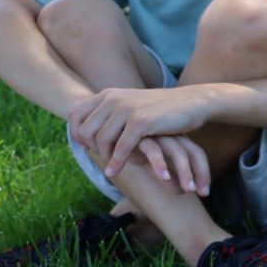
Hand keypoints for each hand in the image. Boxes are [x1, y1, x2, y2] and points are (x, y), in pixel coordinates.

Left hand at [69, 85, 227, 176]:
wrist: (191, 102)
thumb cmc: (162, 109)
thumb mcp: (133, 104)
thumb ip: (113, 111)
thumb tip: (92, 126)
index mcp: (108, 94)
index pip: (75, 114)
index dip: (75, 133)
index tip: (86, 147)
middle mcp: (113, 99)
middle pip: (86, 130)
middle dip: (92, 148)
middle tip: (103, 158)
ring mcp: (127, 109)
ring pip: (101, 140)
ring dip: (105, 157)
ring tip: (112, 166)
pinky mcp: (141, 122)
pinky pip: (121, 147)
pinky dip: (116, 162)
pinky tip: (114, 172)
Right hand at [132, 135, 211, 195]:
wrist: (108, 124)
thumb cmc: (133, 144)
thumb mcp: (152, 159)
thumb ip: (166, 173)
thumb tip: (181, 192)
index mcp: (177, 138)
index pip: (197, 154)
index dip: (203, 173)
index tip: (205, 193)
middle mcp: (170, 134)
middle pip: (193, 152)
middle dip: (199, 173)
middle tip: (201, 194)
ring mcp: (157, 133)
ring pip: (177, 151)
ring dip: (184, 172)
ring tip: (186, 191)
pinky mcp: (140, 134)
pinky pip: (153, 150)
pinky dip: (159, 165)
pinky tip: (163, 178)